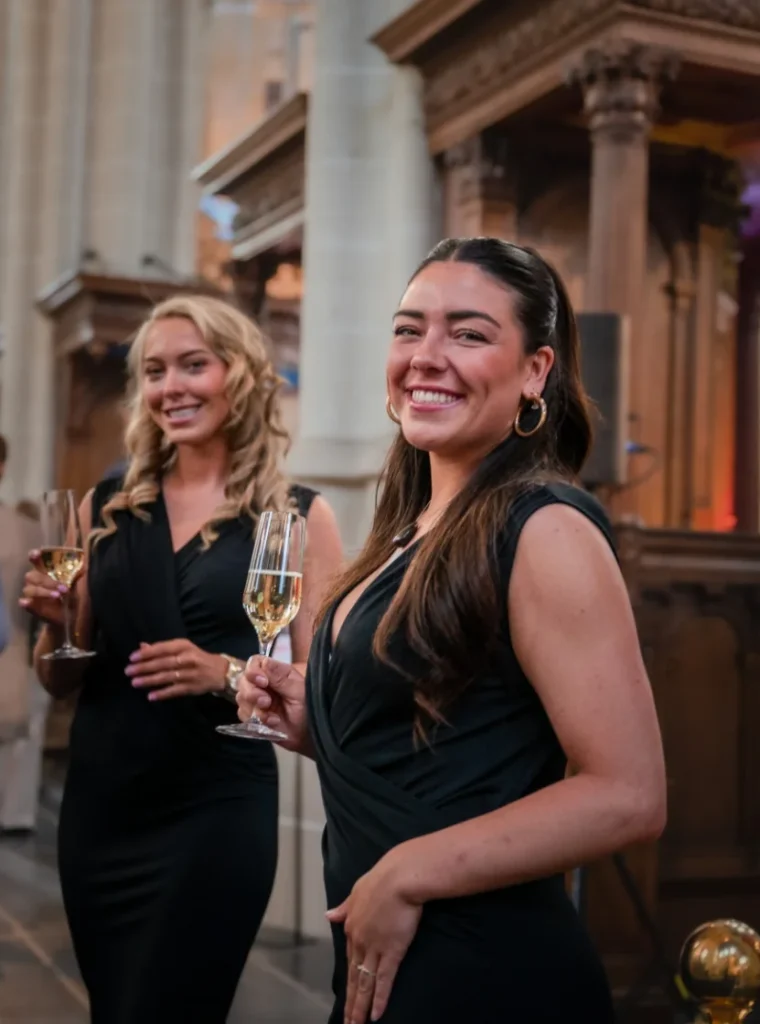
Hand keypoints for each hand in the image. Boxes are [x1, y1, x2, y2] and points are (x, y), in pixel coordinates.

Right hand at [19, 549, 72, 626]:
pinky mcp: (30, 606)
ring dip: (44, 592)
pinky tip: (27, 602)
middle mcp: (35, 580)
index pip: (35, 560)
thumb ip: (75, 579)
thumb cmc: (69, 597)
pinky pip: (25, 602)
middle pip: (33, 576)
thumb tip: (83, 569)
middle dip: (48, 581)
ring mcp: (31, 592)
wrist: (68, 617)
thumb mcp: (75, 588)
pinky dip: (26, 602)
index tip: (37, 554)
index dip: (34, 556)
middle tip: (64, 588)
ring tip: (57, 596)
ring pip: (31, 589)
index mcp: (44, 571)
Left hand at [125, 639, 224, 700]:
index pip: (163, 648)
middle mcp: (187, 658)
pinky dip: (163, 694)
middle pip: (163, 663)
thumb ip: (161, 648)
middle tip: (128, 671)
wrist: (220, 671)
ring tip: (135, 683)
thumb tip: (141, 646)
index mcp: (184, 646)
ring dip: (150, 680)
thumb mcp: (182, 648)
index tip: (132, 658)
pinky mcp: (193, 687)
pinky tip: (151, 696)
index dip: (147, 653)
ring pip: (167, 677)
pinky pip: (175, 691)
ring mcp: (190, 673)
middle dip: (145, 667)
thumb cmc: (196, 657)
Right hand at [237, 656, 306, 752]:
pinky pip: (243, 714)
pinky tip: (271, 723)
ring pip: (241, 698)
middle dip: (252, 692)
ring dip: (254, 708)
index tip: (262, 682)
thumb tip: (264, 663)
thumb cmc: (309, 709)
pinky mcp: (253, 715)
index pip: (255, 663)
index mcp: (276, 673)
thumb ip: (281, 678)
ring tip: (272, 717)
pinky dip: (255, 720)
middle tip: (266, 702)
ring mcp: (257, 700)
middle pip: (243, 680)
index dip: (254, 671)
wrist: (309, 735)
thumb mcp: (299, 691)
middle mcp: (264, 684)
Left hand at [326, 851, 422, 1023]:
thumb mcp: (357, 890)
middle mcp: (360, 940)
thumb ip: (345, 907)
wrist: (400, 876)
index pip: (349, 960)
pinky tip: (375, 1015)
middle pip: (354, 977)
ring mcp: (374, 947)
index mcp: (351, 926)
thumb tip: (329, 915)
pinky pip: (384, 980)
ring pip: (365, 983)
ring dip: (361, 1007)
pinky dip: (379, 999)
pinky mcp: (392, 951)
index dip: (348, 981)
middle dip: (350, 1003)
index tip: (346, 998)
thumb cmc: (383, 878)